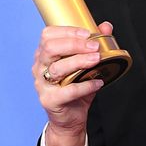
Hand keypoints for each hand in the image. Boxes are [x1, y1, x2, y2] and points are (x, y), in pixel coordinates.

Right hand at [32, 21, 112, 145]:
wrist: (70, 118)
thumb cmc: (76, 87)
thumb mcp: (86, 64)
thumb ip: (94, 45)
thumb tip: (106, 26)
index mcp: (45, 54)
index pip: (48, 35)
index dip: (68, 32)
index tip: (88, 33)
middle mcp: (40, 67)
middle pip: (50, 48)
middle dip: (74, 44)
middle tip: (95, 47)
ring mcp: (42, 84)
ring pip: (57, 69)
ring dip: (79, 62)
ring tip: (97, 60)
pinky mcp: (49, 100)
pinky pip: (67, 91)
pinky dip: (85, 86)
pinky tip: (98, 83)